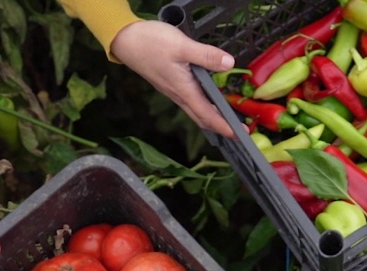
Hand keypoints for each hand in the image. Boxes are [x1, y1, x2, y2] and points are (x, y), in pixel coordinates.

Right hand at [111, 20, 235, 137]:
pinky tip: (209, 100)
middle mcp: (179, 95)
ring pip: (196, 111)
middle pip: (202, 118)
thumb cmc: (151, 43)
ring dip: (212, 118)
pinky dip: (203, 106)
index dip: (225, 126)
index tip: (240, 135)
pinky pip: (190, 101)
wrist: (126, 41)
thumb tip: (229, 64)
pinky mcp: (171, 84)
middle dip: (221, 127)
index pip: (208, 115)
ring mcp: (174, 90)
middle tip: (240, 132)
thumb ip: (206, 56)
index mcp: (184, 90)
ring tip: (228, 120)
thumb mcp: (182, 46)